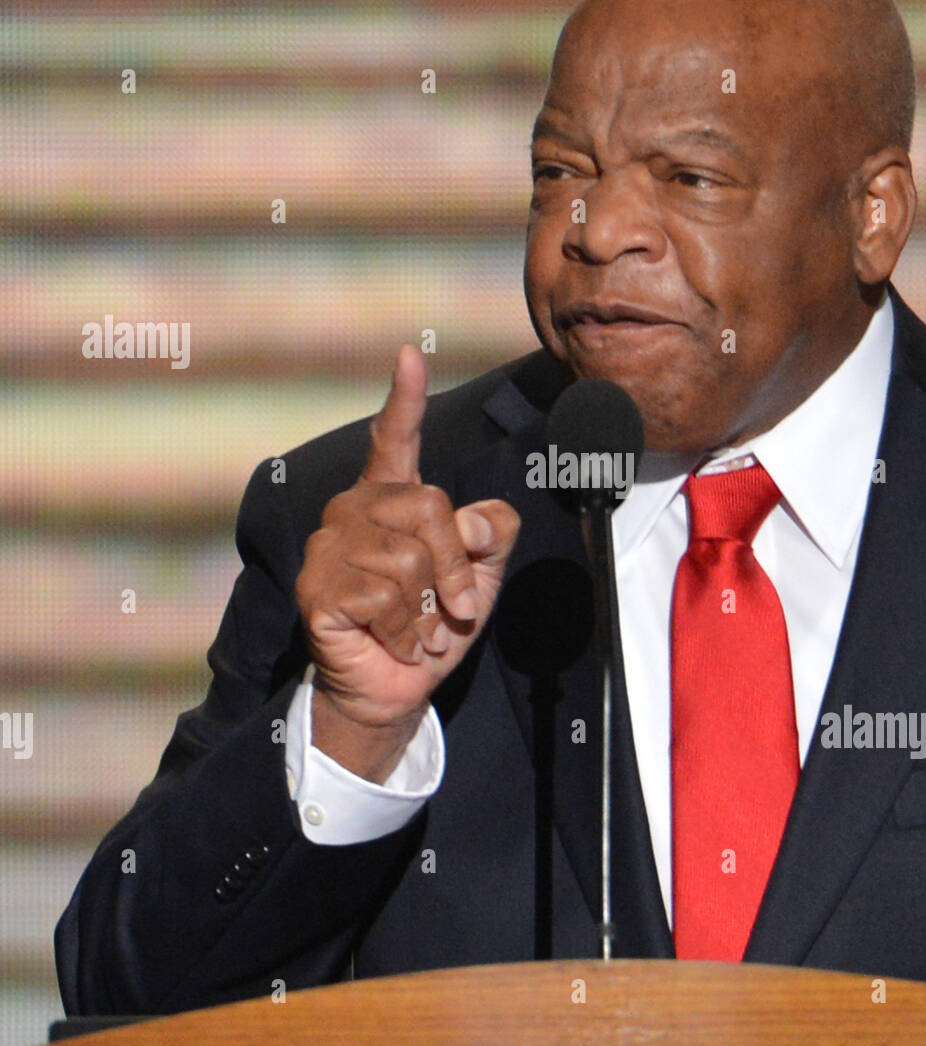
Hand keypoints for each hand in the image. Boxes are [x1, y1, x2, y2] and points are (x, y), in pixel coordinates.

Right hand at [294, 344, 520, 781]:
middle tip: (453, 611)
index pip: (396, 441)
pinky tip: (396, 643)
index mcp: (392, 499)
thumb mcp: (480, 578)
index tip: (408, 355)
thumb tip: (475, 522)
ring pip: (407, 558)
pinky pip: (383, 595)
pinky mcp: (316, 587)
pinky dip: (406, 629)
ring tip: (419, 630)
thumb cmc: (434, 625)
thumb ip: (490, 537)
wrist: (397, 690)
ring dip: (428, 608)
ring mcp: (329, 547)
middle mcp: (354, 510)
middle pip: (429, 507)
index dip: (405, 400)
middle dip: (457, 568)